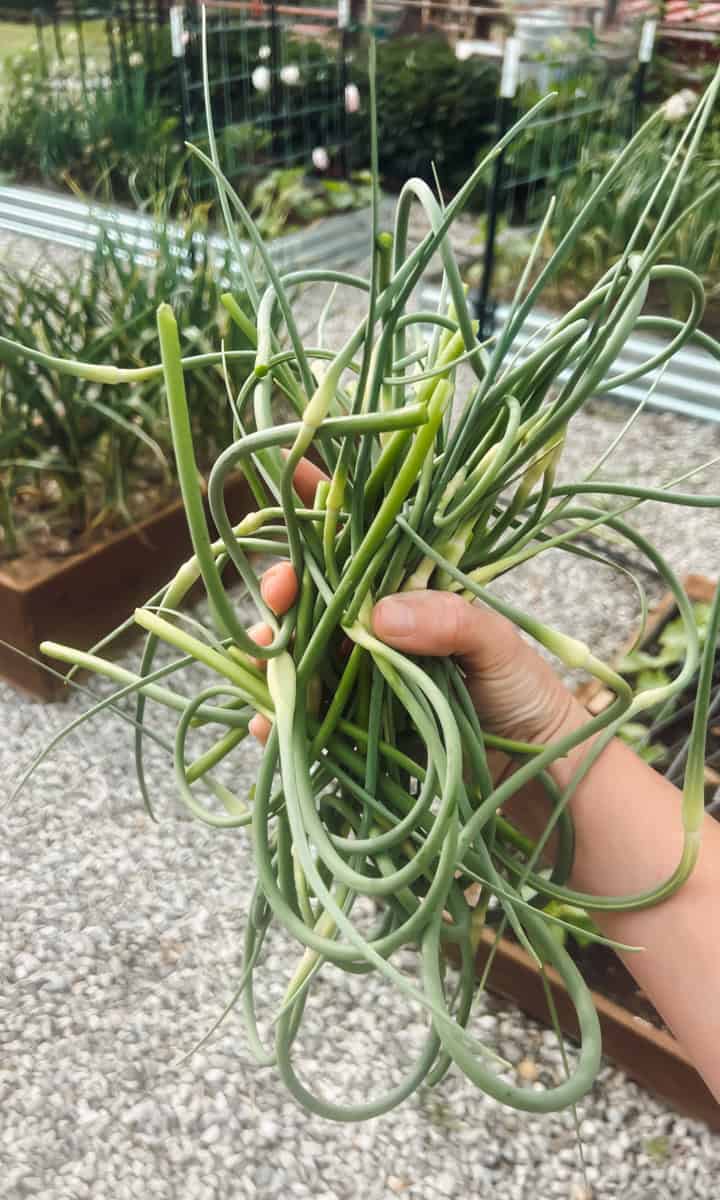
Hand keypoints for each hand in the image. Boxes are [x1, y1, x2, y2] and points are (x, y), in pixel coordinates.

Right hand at [247, 459, 586, 766]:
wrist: (535, 767)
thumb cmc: (524, 689)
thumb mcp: (497, 642)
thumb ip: (450, 621)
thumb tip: (379, 617)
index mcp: (408, 591)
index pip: (357, 541)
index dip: (319, 507)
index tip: (288, 478)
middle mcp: (375, 628)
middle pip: (311, 598)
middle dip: (283, 588)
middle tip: (279, 591)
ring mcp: (360, 677)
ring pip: (297, 655)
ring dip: (270, 653)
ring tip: (261, 658)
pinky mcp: (352, 728)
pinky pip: (306, 717)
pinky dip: (281, 718)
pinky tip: (269, 723)